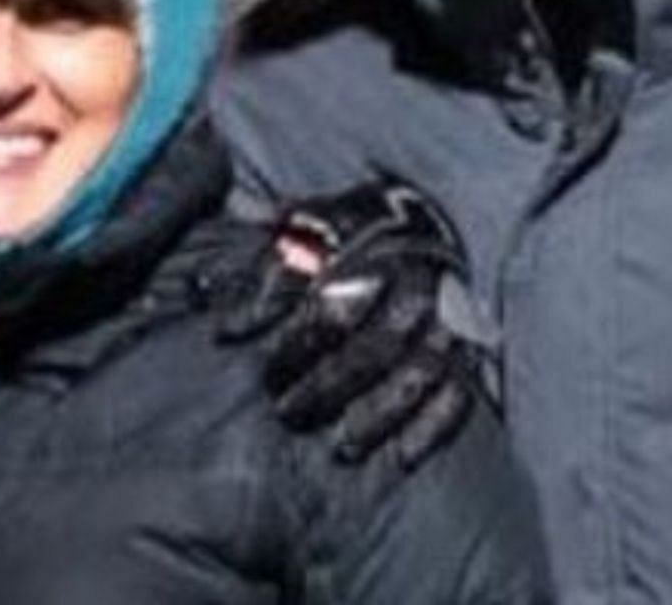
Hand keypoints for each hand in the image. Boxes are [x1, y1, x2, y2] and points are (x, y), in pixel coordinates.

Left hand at [217, 176, 483, 469]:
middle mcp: (413, 273)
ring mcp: (446, 310)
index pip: (325, 298)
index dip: (285, 333)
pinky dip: (431, 427)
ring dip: (375, 414)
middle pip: (370, 343)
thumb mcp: (296, 224)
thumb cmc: (340, 231)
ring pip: (414, 371)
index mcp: (367, 239)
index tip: (249, 353)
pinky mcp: (470, 344)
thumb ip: (255, 258)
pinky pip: (458, 391)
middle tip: (285, 407)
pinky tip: (398, 454)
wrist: (417, 217)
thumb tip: (201, 290)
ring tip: (338, 444)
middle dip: (325, 383)